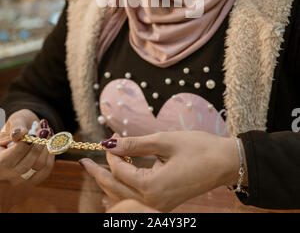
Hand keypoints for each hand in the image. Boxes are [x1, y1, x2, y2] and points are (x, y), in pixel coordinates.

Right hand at [0, 109, 54, 185]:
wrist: (23, 133)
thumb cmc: (18, 125)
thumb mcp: (15, 120)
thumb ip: (16, 126)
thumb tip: (19, 134)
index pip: (11, 157)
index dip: (25, 143)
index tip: (34, 133)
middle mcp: (6, 173)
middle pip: (27, 164)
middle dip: (39, 145)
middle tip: (44, 131)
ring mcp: (20, 179)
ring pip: (39, 166)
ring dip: (47, 147)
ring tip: (47, 132)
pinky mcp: (33, 179)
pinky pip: (46, 168)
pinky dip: (51, 153)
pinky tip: (49, 142)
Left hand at [79, 130, 240, 211]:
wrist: (225, 163)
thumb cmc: (198, 148)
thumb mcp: (164, 141)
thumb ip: (134, 144)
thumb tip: (110, 143)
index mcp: (152, 187)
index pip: (120, 172)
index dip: (112, 154)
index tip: (110, 138)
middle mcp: (153, 202)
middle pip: (116, 190)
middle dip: (99, 174)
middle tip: (84, 161)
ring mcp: (159, 206)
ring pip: (124, 199)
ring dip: (109, 184)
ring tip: (96, 171)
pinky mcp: (165, 204)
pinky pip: (135, 201)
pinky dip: (122, 193)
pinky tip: (115, 188)